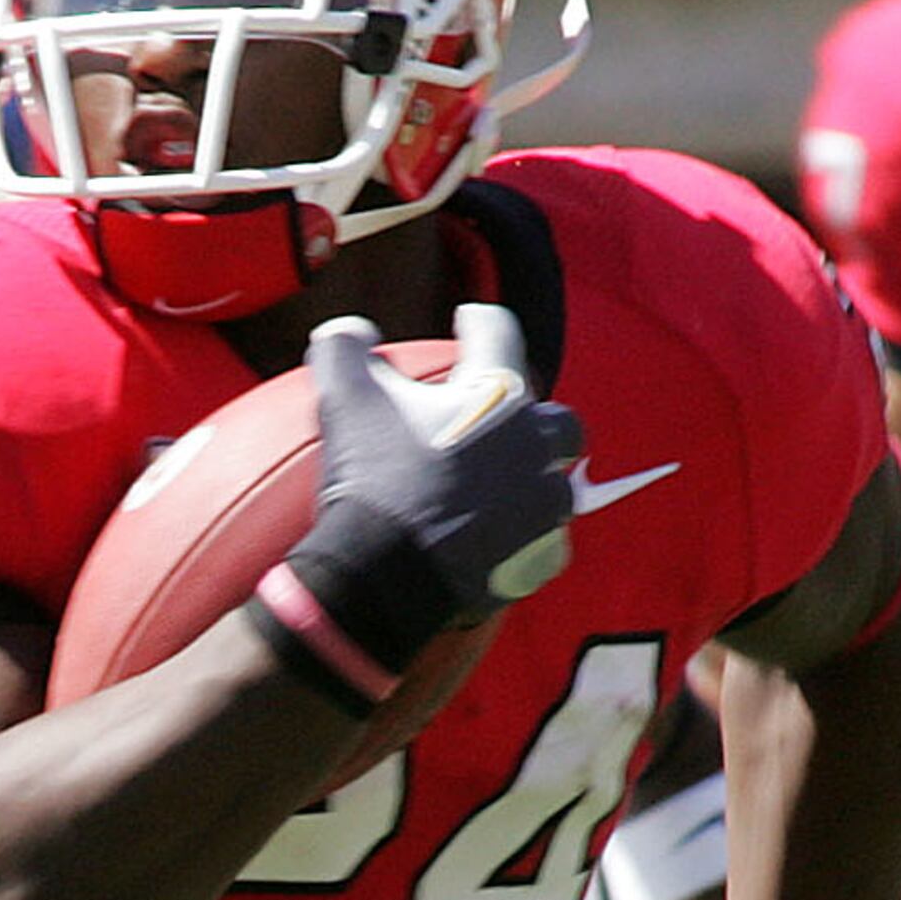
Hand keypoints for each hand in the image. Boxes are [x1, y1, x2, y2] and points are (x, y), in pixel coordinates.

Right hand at [289, 303, 582, 665]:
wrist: (382, 577)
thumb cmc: (370, 480)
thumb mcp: (344, 399)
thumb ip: (345, 349)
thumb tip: (348, 331)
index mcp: (498, 395)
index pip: (499, 334)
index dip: (478, 323)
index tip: (467, 322)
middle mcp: (534, 446)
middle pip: (557, 422)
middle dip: (534, 419)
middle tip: (500, 426)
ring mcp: (541, 508)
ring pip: (555, 488)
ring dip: (532, 485)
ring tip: (501, 493)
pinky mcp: (536, 560)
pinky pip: (544, 546)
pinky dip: (524, 542)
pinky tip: (500, 544)